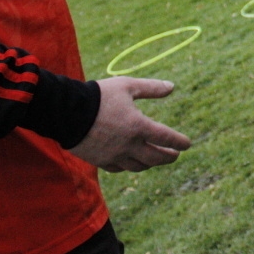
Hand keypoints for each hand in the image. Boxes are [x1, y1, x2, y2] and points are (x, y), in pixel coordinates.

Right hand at [69, 77, 190, 172]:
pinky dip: (130, 166)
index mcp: (139, 126)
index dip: (180, 142)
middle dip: (169, 156)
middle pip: (156, 157)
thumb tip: (172, 87)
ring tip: (156, 158)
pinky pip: (120, 168)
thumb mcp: (127, 86)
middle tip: (175, 154)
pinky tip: (133, 162)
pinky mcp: (100, 161)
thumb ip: (151, 88)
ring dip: (151, 163)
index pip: (166, 138)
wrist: (65, 112)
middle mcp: (129, 144)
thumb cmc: (98, 96)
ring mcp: (114, 155)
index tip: (187, 144)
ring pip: (139, 166)